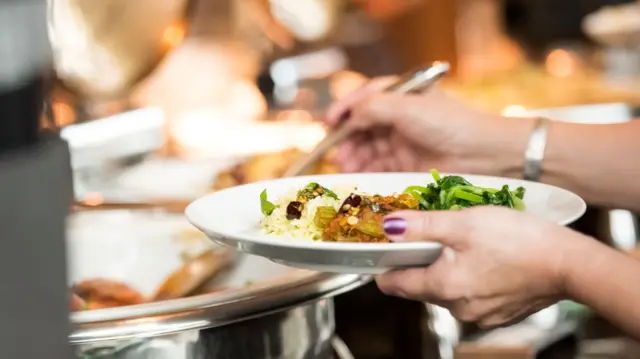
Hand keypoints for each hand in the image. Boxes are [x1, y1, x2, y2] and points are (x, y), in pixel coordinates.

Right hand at [326, 77, 530, 175]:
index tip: (328, 122)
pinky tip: (356, 177)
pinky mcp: (406, 166)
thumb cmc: (450, 124)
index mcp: (403, 96)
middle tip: (336, 152)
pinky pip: (378, 168)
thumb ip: (373, 107)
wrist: (484, 156)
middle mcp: (400, 118)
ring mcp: (403, 143)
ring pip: (368, 149)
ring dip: (353, 157)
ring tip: (346, 167)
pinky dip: (365, 172)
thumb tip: (347, 117)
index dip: (345, 108)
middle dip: (346, 138)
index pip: (366, 97)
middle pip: (362, 126)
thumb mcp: (408, 107)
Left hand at [375, 206, 591, 327]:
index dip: (385, 265)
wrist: (569, 263)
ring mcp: (479, 314)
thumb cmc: (519, 240)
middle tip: (427, 236)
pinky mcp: (498, 312)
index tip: (383, 250)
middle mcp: (457, 308)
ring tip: (460, 243)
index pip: (395, 284)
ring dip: (446, 268)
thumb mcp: (463, 223)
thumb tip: (389, 226)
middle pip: (420, 286)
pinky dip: (469, 277)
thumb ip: (422, 226)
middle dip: (419, 262)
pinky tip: (483, 258)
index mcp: (442, 287)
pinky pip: (470, 294)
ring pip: (446, 289)